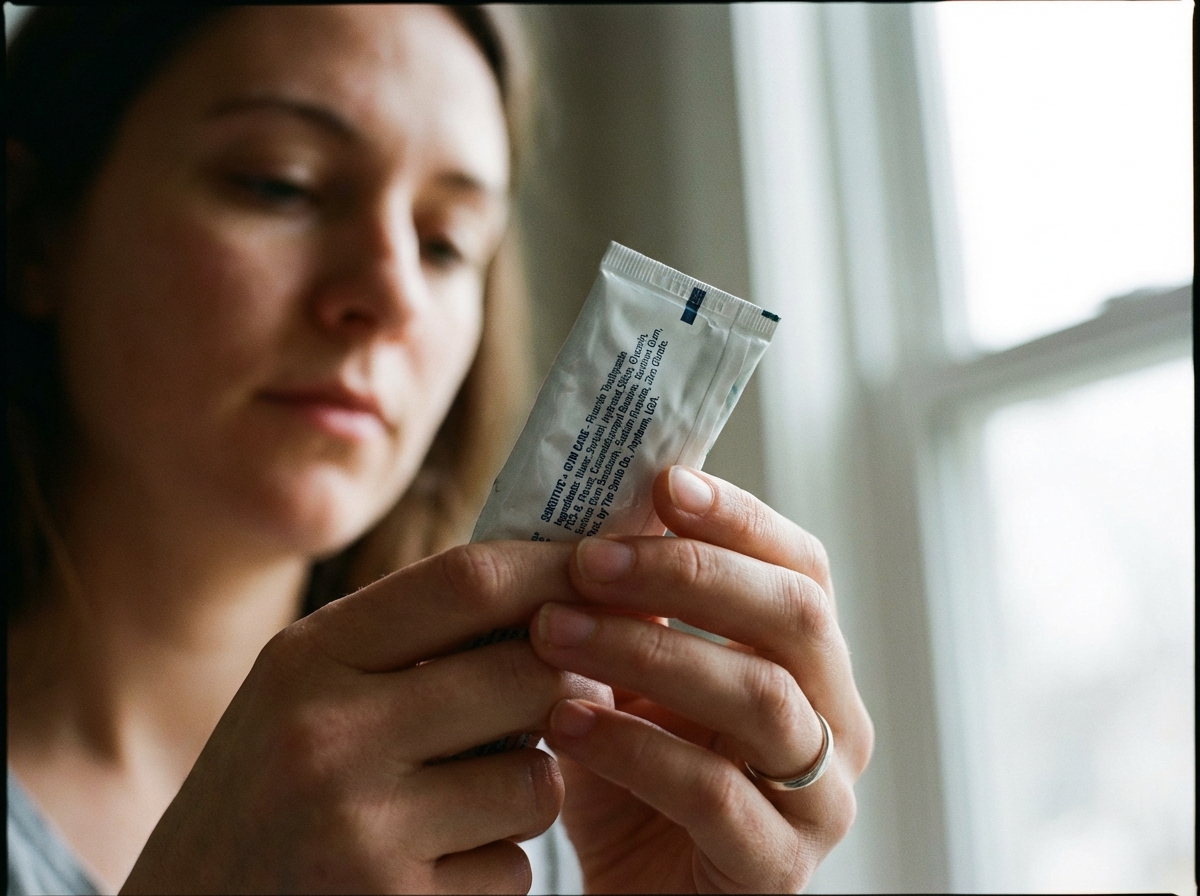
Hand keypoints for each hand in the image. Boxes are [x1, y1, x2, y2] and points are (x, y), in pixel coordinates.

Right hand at [121, 542, 610, 894]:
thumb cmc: (266, 794)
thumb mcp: (305, 690)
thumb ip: (408, 639)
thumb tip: (557, 589)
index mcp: (308, 658)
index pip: (467, 579)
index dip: (554, 568)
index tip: (602, 573)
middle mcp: (329, 734)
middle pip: (525, 674)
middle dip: (572, 682)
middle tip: (573, 692)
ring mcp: (361, 830)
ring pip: (537, 781)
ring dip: (531, 788)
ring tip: (470, 801)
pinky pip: (513, 868)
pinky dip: (497, 866)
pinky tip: (437, 869)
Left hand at [530, 466, 873, 893]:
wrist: (636, 892)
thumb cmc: (632, 770)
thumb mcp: (628, 674)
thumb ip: (632, 601)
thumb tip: (598, 498)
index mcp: (809, 662)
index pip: (801, 567)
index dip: (739, 517)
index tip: (663, 482)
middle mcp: (836, 720)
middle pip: (795, 617)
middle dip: (687, 574)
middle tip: (587, 559)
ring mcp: (820, 799)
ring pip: (761, 699)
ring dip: (649, 654)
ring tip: (553, 631)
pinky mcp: (778, 867)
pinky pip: (715, 795)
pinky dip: (635, 749)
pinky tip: (566, 724)